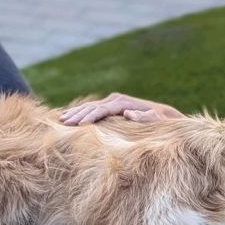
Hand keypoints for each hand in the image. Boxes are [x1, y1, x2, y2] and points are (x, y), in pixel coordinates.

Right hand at [60, 93, 182, 125]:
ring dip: (76, 112)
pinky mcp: (111, 106)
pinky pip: (92, 109)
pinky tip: (69, 116)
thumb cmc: (160, 121)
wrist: (164, 115)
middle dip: (78, 115)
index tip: (79, 125)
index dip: (90, 117)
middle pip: (92, 106)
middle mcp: (116, 99)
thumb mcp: (155, 120)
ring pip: (90, 106)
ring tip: (61, 119)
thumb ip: (143, 117)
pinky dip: (80, 112)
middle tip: (63, 123)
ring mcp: (112, 101)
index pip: (102, 109)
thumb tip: (127, 114)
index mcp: (123, 103)